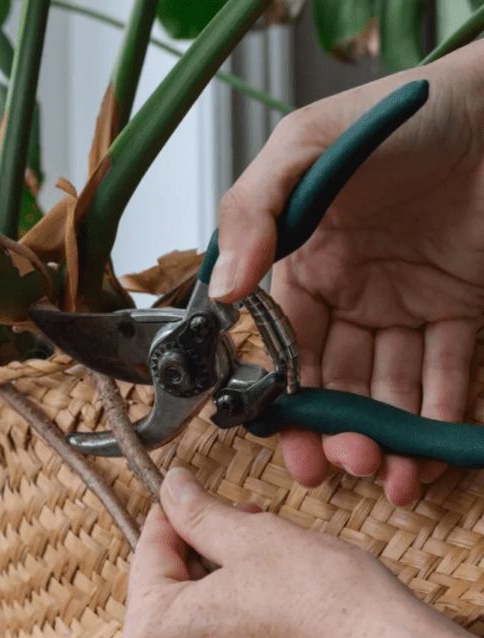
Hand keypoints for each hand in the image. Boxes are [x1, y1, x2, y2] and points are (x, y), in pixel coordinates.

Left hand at [122, 467, 482, 637]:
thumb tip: (172, 489)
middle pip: (170, 579)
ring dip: (225, 566)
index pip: (147, 552)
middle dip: (203, 540)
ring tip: (264, 544)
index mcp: (153, 632)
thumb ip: (197, 512)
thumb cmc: (325, 608)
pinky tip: (274, 579)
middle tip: (237, 513)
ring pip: (199, 601)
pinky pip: (223, 627)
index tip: (186, 490)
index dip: (172, 512)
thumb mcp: (248, 538)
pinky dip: (241, 597)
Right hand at [212, 42, 483, 505]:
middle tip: (345, 464)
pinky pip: (447, 370)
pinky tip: (433, 453)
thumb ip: (251, 213)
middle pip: (335, 377)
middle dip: (336, 428)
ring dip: (388, 434)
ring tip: (391, 474)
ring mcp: (406, 301)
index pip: (285, 342)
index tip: (288, 438)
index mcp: (303, 261)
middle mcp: (351, 289)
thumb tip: (223, 290)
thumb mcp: (300, 148)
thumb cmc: (394, 116)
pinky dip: (441, 415)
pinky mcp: (460, 305)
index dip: (285, 394)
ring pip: (389, 384)